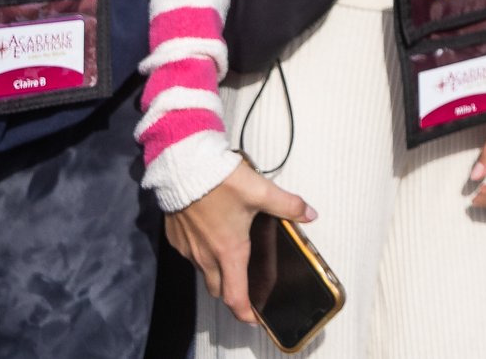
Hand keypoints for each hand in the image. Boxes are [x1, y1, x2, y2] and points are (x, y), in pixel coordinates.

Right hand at [165, 160, 315, 324]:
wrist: (183, 168)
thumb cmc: (221, 182)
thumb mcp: (261, 191)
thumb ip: (288, 205)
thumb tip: (310, 214)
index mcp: (229, 251)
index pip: (235, 297)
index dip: (246, 312)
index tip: (255, 318)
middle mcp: (205, 257)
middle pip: (219, 288)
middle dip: (233, 292)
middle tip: (247, 285)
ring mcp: (187, 249)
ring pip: (203, 271)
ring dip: (218, 270)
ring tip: (232, 254)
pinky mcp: (175, 238)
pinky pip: (190, 254)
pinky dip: (202, 252)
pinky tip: (212, 234)